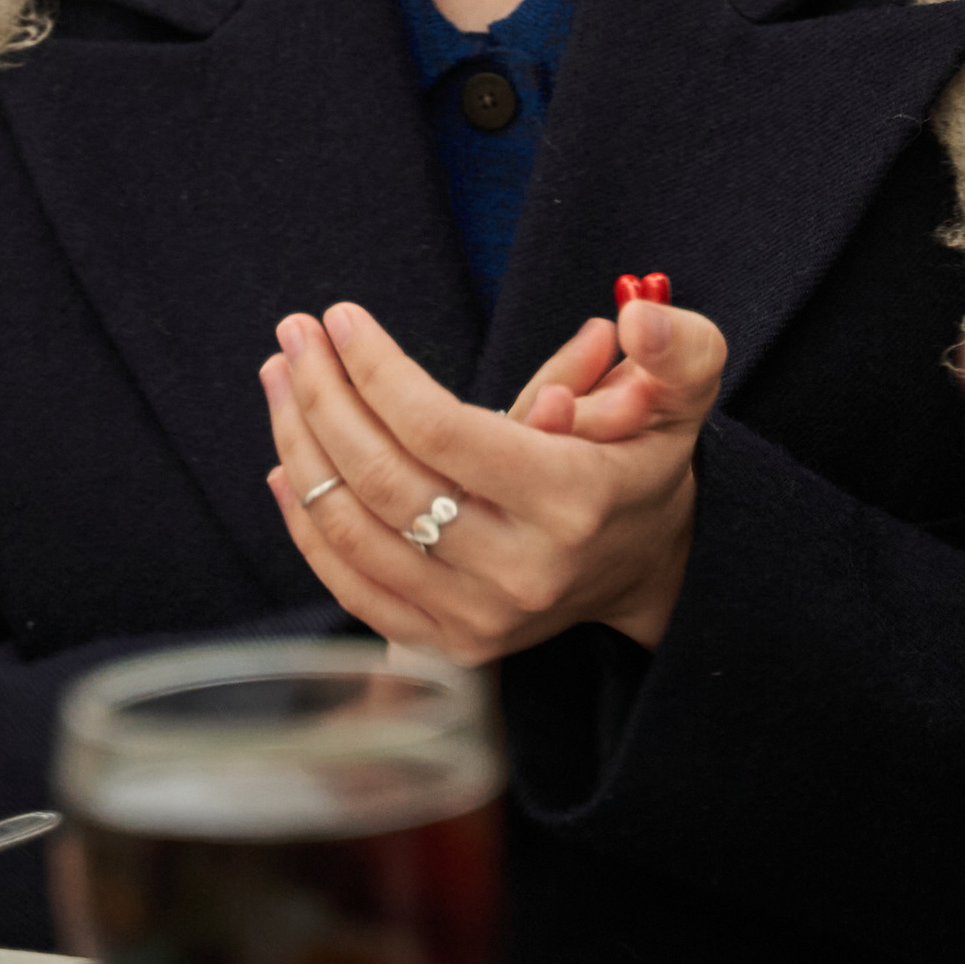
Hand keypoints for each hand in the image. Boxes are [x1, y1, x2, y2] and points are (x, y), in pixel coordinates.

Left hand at [262, 292, 726, 661]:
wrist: (645, 563)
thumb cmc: (644, 455)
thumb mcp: (682, 391)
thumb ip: (674, 349)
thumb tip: (626, 326)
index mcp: (573, 502)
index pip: (442, 433)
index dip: (378, 372)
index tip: (342, 318)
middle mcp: (521, 572)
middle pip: (385, 479)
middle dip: (324, 397)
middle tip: (295, 334)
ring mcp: (479, 620)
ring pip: (354, 530)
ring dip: (300, 447)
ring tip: (282, 377)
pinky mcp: (447, 645)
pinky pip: (351, 582)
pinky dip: (306, 522)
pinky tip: (287, 460)